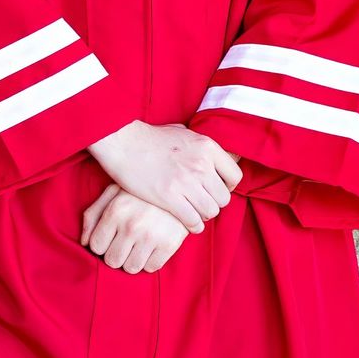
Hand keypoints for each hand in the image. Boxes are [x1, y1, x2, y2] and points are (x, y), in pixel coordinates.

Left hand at [81, 181, 190, 271]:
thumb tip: (84, 242)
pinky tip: (152, 247)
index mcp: (116, 211)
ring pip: (131, 268)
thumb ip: (94, 215)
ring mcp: (152, 236)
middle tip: (125, 244)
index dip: (102, 244)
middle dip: (116, 254)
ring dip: (132, 260)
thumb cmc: (141, 191)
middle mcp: (132, 225)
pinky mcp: (170, 244)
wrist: (181, 184)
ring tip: (138, 246)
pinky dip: (150, 261)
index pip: (96, 246)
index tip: (110, 238)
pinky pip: (151, 267)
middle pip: (112, 261)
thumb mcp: (114, 192)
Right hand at [89, 120, 242, 233]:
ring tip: (193, 212)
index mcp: (207, 147)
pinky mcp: (170, 198)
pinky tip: (186, 222)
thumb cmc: (150, 137)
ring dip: (203, 215)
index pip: (235, 176)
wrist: (123, 141)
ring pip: (210, 212)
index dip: (227, 187)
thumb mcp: (182, 132)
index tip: (216, 190)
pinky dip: (192, 225)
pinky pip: (193, 221)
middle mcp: (201, 165)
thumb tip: (210, 154)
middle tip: (202, 203)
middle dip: (214, 203)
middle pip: (223, 199)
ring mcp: (186, 182)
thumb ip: (199, 145)